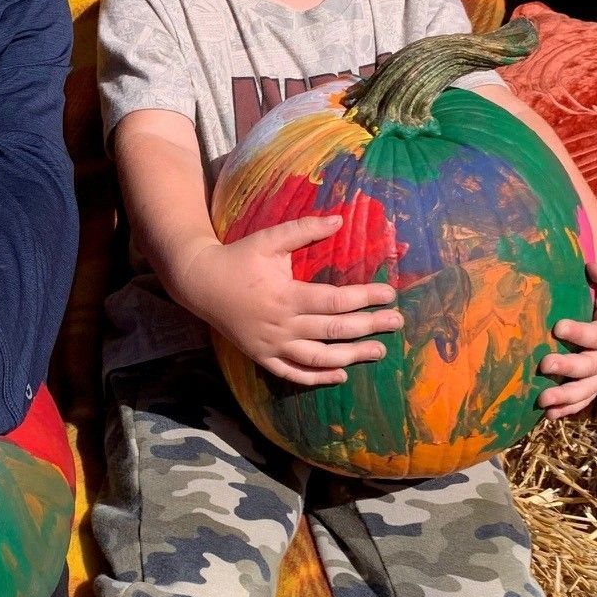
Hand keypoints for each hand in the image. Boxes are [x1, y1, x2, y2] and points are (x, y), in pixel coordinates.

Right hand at [178, 217, 401, 386]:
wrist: (200, 283)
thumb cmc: (238, 258)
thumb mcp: (268, 239)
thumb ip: (304, 229)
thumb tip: (339, 219)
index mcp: (286, 295)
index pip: (335, 300)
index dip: (365, 297)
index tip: (390, 295)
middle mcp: (281, 325)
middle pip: (334, 330)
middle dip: (369, 326)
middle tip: (397, 323)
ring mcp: (271, 345)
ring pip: (318, 358)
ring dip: (351, 356)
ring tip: (379, 351)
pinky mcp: (262, 356)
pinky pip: (293, 373)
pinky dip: (317, 378)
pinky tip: (341, 375)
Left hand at [537, 254, 596, 417]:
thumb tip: (594, 266)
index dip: (581, 333)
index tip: (558, 327)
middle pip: (592, 366)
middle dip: (569, 368)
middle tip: (544, 365)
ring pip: (587, 389)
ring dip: (566, 397)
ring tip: (542, 401)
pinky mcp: (593, 379)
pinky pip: (583, 398)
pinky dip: (568, 408)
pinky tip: (549, 416)